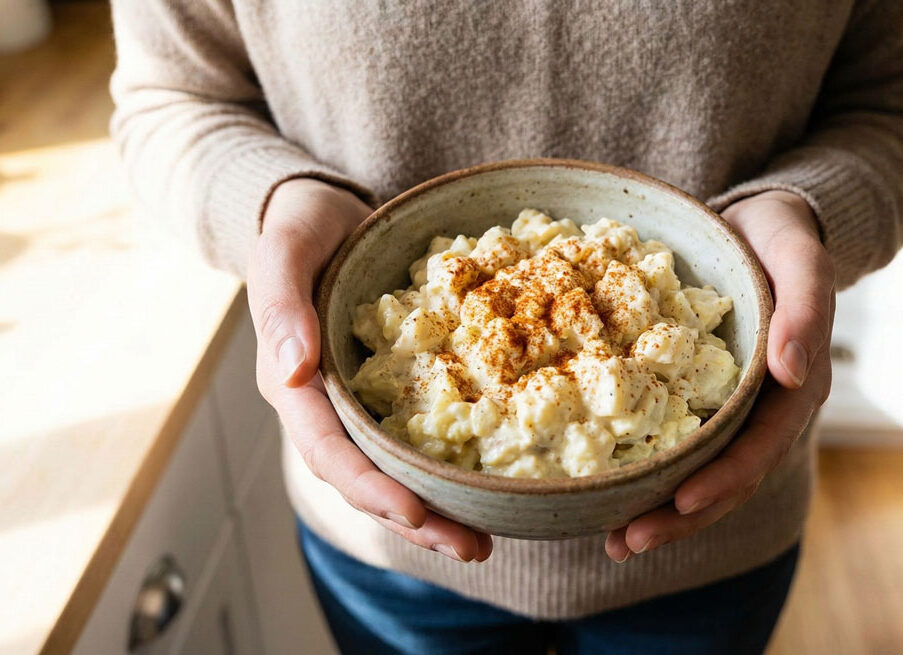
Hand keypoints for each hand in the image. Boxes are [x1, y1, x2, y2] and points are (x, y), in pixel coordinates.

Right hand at [248, 178, 492, 562]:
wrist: (326, 212)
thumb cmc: (300, 226)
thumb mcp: (285, 248)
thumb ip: (280, 305)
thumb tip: (292, 370)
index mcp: (292, 383)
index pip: (327, 450)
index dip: (370, 486)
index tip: (417, 513)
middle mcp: (325, 405)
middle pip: (365, 479)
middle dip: (415, 520)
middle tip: (473, 548)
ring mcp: (358, 403)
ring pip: (392, 471)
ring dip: (435, 512)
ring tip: (484, 542)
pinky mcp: (391, 392)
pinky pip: (416, 440)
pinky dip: (447, 469)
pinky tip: (488, 488)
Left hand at [605, 190, 834, 561]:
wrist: (755, 223)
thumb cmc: (781, 236)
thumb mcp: (800, 257)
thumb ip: (805, 307)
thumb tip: (794, 371)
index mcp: (793, 387)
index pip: (761, 446)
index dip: (723, 479)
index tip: (681, 500)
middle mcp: (762, 409)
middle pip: (727, 479)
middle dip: (680, 516)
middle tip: (626, 542)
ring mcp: (730, 409)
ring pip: (700, 474)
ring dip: (661, 513)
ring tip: (614, 542)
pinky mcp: (696, 397)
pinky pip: (676, 444)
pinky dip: (647, 474)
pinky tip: (606, 494)